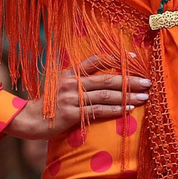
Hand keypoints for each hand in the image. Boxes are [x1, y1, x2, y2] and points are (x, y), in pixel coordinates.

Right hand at [6, 56, 148, 138]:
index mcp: (71, 72)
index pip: (97, 60)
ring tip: (144, 98)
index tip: (136, 59)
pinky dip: (115, 110)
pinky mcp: (72, 113)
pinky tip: (128, 110)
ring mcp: (72, 97)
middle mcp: (72, 82)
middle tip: (148, 82)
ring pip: (106, 95)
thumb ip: (79, 79)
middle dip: (130, 80)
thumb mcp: (61, 85)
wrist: (29, 119)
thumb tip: (103, 77)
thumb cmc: (49, 103)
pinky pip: (98, 111)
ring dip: (127, 96)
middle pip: (107, 78)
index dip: (117, 58)